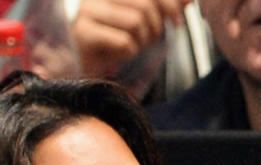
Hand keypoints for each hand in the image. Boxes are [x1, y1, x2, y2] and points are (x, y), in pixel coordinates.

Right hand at [71, 0, 186, 76]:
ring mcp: (87, 10)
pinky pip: (124, 41)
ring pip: (136, 22)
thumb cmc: (115, 38)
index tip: (177, 21)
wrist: (85, 63)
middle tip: (150, 39)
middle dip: (155, 27)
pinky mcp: (83, 33)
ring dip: (142, 41)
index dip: (169, 3)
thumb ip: (164, 6)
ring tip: (132, 45)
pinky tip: (120, 54)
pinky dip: (130, 52)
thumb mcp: (143, 19)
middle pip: (145, 4)